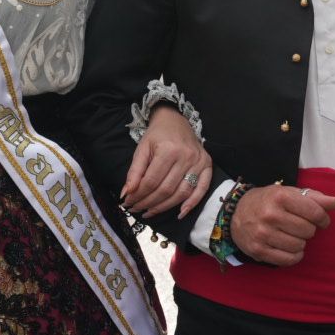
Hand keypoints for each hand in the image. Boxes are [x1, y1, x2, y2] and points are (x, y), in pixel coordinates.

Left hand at [122, 105, 211, 219]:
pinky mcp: (207, 165)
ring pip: (181, 193)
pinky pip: (202, 188)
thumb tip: (127, 193)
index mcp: (168, 150)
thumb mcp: (142, 149)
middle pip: (166, 189)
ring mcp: (198, 162)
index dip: (139, 195)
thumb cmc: (157, 135)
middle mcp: (186, 157)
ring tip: (150, 212)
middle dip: (149, 203)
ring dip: (165, 207)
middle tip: (137, 210)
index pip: (152, 181)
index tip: (128, 203)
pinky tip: (180, 213)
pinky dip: (192, 203)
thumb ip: (134, 172)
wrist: (175, 120)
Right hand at [228, 185, 334, 265]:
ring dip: (300, 242)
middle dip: (309, 229)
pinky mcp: (259, 250)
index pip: (315, 213)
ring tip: (292, 235)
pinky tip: (289, 247)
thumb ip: (314, 198)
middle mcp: (270, 215)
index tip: (321, 220)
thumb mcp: (288, 193)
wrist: (235, 214)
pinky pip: (289, 260)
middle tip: (300, 226)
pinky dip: (294, 255)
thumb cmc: (267, 202)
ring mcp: (263, 234)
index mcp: (280, 197)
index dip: (323, 219)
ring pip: (300, 246)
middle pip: (308, 231)